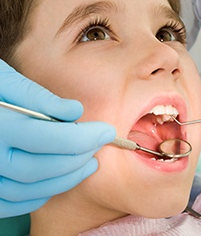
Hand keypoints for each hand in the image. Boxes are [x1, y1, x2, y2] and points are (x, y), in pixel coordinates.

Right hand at [0, 59, 115, 217]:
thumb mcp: (7, 81)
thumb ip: (39, 98)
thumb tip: (76, 111)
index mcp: (0, 126)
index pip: (54, 139)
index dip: (87, 137)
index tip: (107, 130)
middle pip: (46, 167)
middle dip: (81, 157)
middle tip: (100, 144)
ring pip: (33, 189)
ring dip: (68, 178)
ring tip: (89, 163)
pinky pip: (16, 202)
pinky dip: (44, 192)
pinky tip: (61, 179)